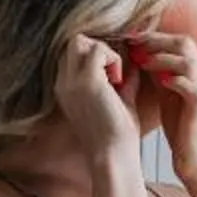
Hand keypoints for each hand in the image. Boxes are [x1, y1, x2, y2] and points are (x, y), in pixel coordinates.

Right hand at [52, 34, 142, 162]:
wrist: (113, 156)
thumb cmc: (117, 135)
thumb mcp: (119, 101)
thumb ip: (122, 80)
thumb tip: (134, 61)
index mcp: (65, 88)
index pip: (72, 53)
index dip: (95, 55)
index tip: (114, 73)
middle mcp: (63, 83)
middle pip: (73, 42)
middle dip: (97, 48)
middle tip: (115, 71)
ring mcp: (71, 82)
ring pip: (80, 40)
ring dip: (103, 52)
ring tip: (116, 77)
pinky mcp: (86, 82)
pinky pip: (97, 49)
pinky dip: (112, 58)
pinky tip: (119, 81)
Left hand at [125, 30, 196, 183]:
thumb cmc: (186, 134)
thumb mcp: (171, 99)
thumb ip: (162, 77)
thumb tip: (143, 58)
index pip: (182, 44)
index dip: (157, 39)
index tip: (134, 40)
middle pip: (184, 43)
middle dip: (155, 40)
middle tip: (132, 42)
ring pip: (185, 58)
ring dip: (159, 56)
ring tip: (139, 59)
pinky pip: (186, 80)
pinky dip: (169, 76)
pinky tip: (155, 79)